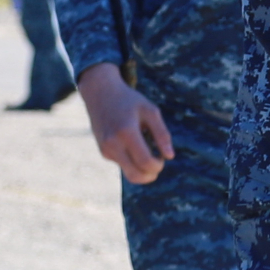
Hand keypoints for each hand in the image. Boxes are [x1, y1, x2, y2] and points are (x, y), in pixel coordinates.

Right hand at [77, 63, 174, 182]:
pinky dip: (131, 160)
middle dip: (150, 175)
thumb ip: (162, 134)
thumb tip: (170, 157)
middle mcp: (113, 144)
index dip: (158, 165)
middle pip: (135, 176)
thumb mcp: (150, 111)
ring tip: (145, 149)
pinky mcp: (103, 152)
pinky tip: (132, 143)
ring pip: (129, 173)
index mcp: (126, 132)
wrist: (100, 93)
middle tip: (157, 162)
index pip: (145, 163)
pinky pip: (122, 164)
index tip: (162, 157)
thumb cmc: (129, 101)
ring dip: (141, 168)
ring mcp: (106, 150)